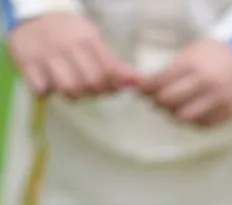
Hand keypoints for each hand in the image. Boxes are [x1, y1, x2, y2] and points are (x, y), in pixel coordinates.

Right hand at [7, 13, 138, 97]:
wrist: (31, 18)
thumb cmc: (69, 35)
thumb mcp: (92, 41)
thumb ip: (114, 63)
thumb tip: (138, 82)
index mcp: (87, 38)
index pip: (110, 71)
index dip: (113, 85)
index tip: (107, 85)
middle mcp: (68, 44)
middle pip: (92, 83)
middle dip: (94, 92)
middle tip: (87, 87)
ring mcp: (46, 53)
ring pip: (70, 89)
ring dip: (72, 94)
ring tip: (68, 84)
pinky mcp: (26, 62)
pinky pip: (42, 89)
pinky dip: (46, 90)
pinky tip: (47, 81)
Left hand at [140, 38, 231, 126]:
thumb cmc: (214, 57)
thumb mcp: (192, 54)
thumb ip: (171, 69)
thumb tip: (146, 85)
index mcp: (194, 65)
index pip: (160, 80)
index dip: (146, 87)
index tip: (140, 90)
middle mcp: (205, 84)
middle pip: (169, 101)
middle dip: (157, 102)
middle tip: (154, 100)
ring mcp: (217, 101)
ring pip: (184, 117)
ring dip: (173, 114)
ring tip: (171, 108)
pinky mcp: (225, 114)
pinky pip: (200, 124)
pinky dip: (191, 120)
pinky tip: (189, 111)